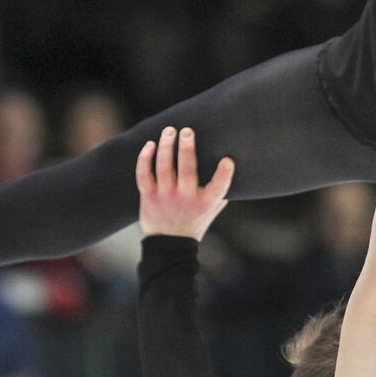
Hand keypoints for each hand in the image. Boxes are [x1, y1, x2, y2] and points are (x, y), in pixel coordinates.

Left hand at [135, 126, 234, 240]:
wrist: (170, 246)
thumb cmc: (194, 223)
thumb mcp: (212, 211)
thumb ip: (220, 193)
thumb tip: (231, 170)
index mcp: (205, 202)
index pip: (218, 188)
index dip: (224, 174)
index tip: (227, 160)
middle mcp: (186, 198)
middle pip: (187, 170)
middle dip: (187, 149)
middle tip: (187, 131)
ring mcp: (166, 196)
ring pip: (164, 167)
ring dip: (166, 147)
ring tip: (169, 131)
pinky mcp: (149, 196)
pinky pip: (144, 175)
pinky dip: (145, 159)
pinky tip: (150, 144)